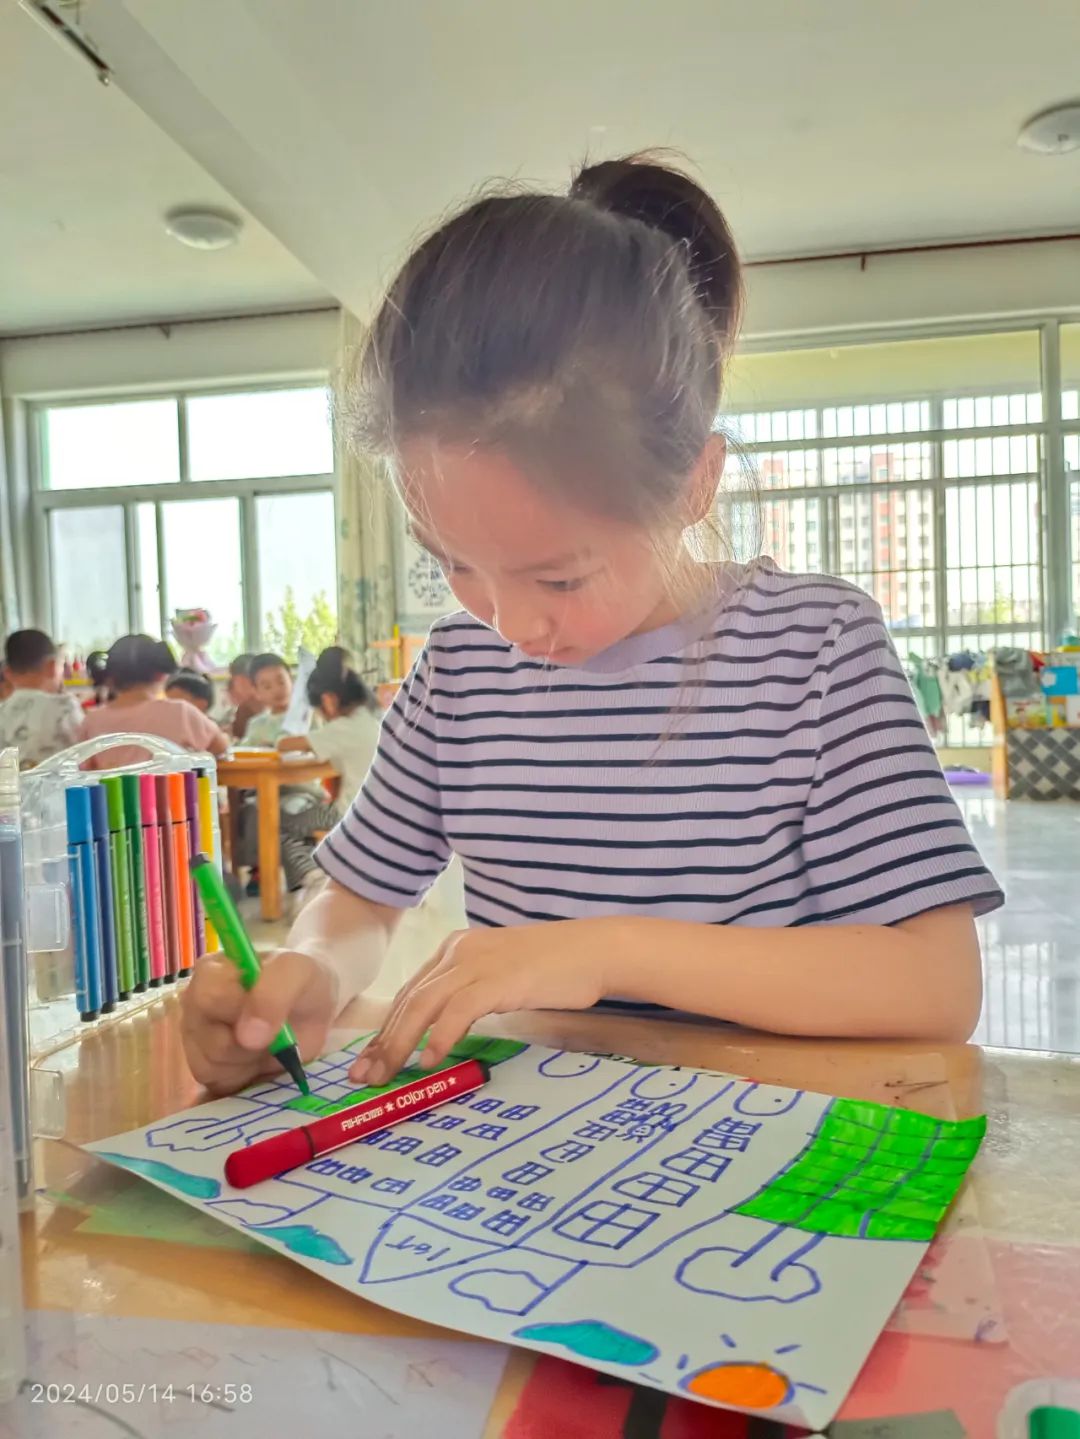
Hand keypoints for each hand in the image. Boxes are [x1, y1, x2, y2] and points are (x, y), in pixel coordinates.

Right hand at [180, 949, 339, 1095]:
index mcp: (213, 971)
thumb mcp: (299, 972)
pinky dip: (242, 1076)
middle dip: (247, 1043)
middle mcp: (195, 1003)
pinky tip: (256, 1060)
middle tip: (272, 1032)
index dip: (238, 1011)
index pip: (209, 996)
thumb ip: (273, 994)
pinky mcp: (203, 1065)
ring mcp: (196, 1036)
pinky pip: (214, 1082)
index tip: (267, 1017)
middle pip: (208, 1038)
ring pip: (209, 1064)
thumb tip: (246, 1036)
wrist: (311, 1010)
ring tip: (266, 1043)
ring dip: (247, 1061)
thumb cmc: (301, 983)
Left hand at [349, 921, 610, 1085]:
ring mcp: (476, 962)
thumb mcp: (501, 976)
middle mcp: (457, 951)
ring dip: (399, 1044)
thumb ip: (471, 994)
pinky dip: (439, 1037)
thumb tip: (445, 1032)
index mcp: (455, 949)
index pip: (410, 993)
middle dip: (383, 1041)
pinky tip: (429, 1061)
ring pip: (422, 1005)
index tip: (371, 1060)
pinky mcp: (496, 978)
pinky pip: (456, 1010)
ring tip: (386, 1076)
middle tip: (363, 1077)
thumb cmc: (555, 968)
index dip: (388, 1028)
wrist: (594, 951)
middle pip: (409, 1000)